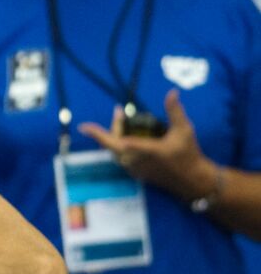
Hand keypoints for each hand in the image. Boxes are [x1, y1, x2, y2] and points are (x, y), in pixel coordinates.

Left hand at [79, 90, 216, 202]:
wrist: (191, 180)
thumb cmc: (188, 154)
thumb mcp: (184, 130)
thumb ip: (175, 111)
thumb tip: (172, 92)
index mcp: (143, 150)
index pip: (115, 141)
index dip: (98, 134)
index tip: (83, 127)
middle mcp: (133, 161)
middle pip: (112, 143)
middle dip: (113, 126)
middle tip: (119, 112)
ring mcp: (132, 168)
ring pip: (115, 151)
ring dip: (115, 135)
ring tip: (122, 120)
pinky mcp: (134, 173)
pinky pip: (120, 157)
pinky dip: (120, 145)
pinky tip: (127, 136)